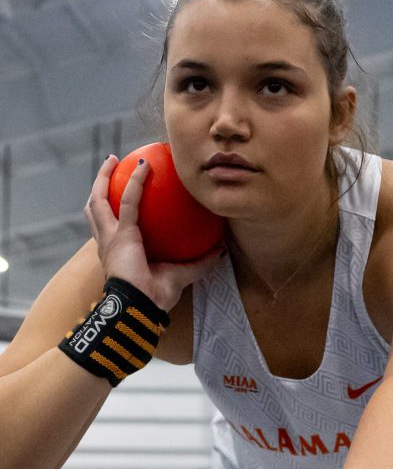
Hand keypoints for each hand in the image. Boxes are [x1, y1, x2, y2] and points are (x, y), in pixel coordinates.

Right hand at [85, 155, 222, 310]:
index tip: (122, 194)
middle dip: (99, 187)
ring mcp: (110, 238)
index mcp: (117, 253)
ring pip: (98, 201)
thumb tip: (221, 250)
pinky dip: (136, 182)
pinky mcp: (121, 234)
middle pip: (95, 210)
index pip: (110, 226)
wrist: (142, 308)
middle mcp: (108, 243)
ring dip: (103, 178)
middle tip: (111, 167)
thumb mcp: (181, 275)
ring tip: (113, 160)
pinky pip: (129, 201)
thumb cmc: (156, 297)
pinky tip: (145, 166)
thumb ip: (200, 262)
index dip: (112, 211)